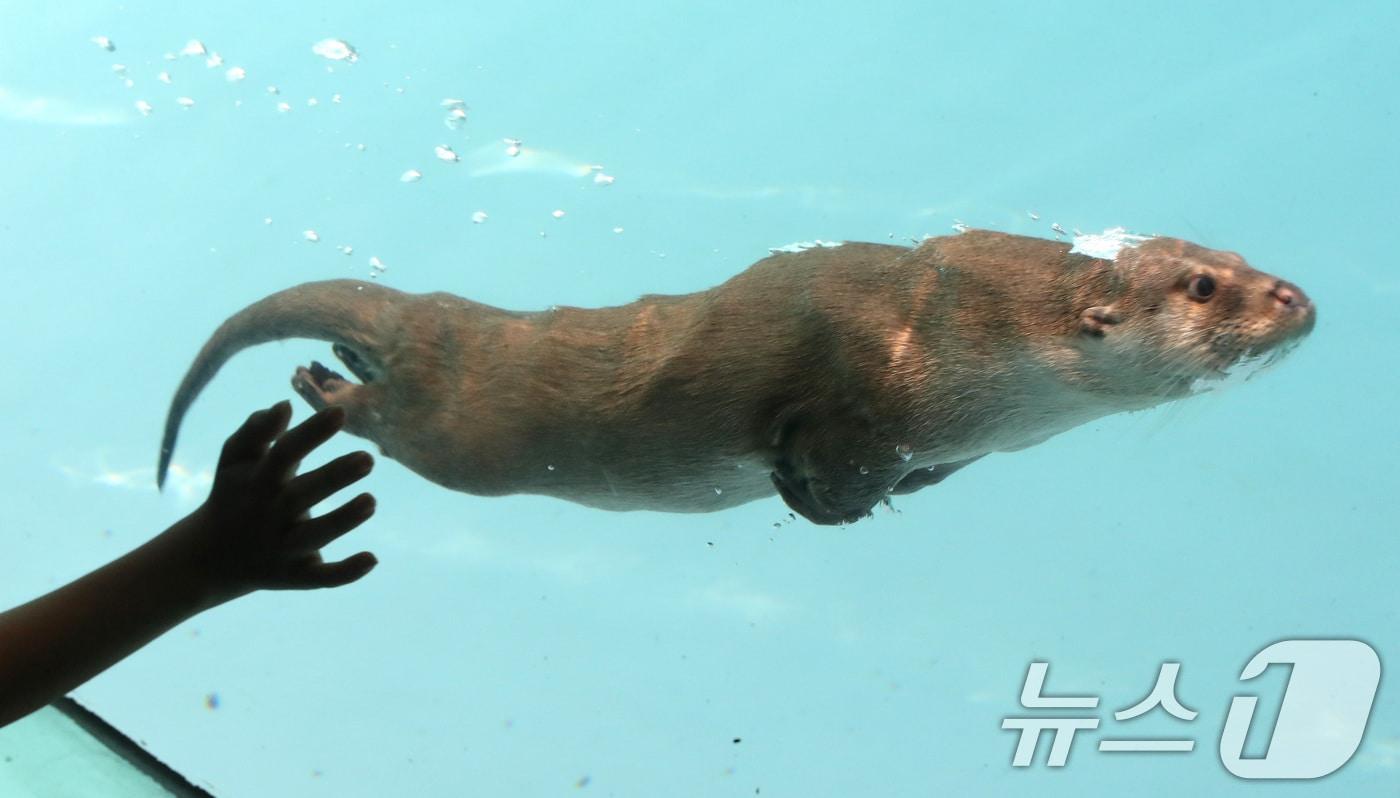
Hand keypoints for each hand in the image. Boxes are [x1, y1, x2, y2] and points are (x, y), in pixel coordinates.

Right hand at [186, 400, 377, 604]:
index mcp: (257, 482)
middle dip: (334, 477)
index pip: (285, 452)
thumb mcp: (234, 461)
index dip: (311, 433)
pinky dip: (345, 572)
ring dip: (343, 520)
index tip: (340, 413)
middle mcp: (270, 515)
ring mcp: (282, 548)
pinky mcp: (293, 576)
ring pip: (314, 536)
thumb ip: (255, 431)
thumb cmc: (233, 495)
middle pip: (302, 495)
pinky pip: (320, 578)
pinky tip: (372, 558)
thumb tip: (284, 405)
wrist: (206, 558)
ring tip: (371, 501)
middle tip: (368, 458)